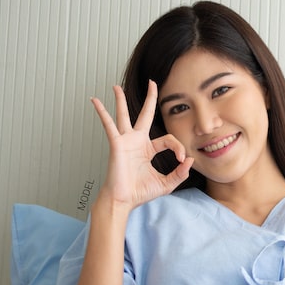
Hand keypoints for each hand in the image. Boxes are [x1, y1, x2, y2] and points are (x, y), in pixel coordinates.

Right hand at [91, 81, 193, 209]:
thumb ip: (180, 173)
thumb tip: (190, 160)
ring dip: (120, 101)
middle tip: (152, 83)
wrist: (124, 200)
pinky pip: (108, 125)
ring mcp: (126, 141)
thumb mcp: (167, 184)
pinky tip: (94, 100)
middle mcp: (137, 142)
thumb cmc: (140, 193)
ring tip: (116, 86)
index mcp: (148, 149)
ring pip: (124, 116)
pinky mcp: (116, 144)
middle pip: (145, 115)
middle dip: (150, 99)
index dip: (179, 148)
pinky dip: (102, 112)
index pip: (168, 139)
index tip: (182, 160)